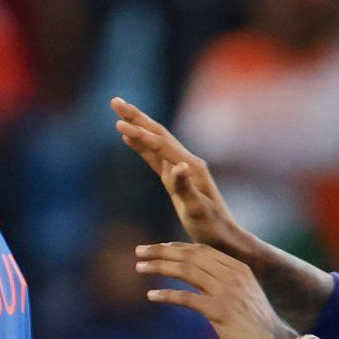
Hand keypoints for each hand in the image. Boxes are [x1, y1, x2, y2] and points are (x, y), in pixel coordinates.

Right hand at [110, 99, 253, 259]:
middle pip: (157, 133)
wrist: (224, 236)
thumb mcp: (196, 210)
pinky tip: (130, 139)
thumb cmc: (210, 226)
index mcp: (190, 167)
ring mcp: (181, 168)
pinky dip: (141, 145)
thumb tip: (176, 167)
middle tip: (115, 101)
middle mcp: (186, 162)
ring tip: (118, 114)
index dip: (139, 133)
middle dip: (136, 117)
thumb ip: (185, 187)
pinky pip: (155, 156)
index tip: (118, 124)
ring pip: (155, 141)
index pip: (160, 144)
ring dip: (137, 126)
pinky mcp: (176, 177)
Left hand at [136, 240, 299, 338]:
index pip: (201, 249)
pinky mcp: (221, 311)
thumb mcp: (241, 296)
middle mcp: (234, 275)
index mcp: (239, 268)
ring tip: (138, 268)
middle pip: (191, 255)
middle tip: (138, 251)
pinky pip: (187, 298)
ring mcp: (228, 292)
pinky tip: (151, 295)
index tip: (155, 248)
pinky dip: (166, 295)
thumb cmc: (255, 325)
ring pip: (187, 270)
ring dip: (159, 267)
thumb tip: (195, 278)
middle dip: (161, 251)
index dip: (175, 246)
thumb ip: (221, 283)